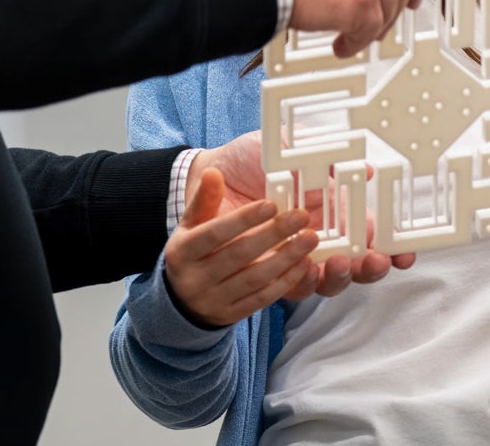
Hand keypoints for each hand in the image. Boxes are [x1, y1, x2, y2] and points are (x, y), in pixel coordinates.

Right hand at [163, 167, 317, 327]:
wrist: (180, 300)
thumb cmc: (191, 252)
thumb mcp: (190, 225)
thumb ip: (204, 199)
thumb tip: (213, 173)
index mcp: (182, 251)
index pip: (215, 233)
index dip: (244, 219)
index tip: (271, 204)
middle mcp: (194, 279)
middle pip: (238, 255)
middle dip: (272, 235)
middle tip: (301, 216)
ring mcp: (213, 300)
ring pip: (254, 279)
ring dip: (286, 258)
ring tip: (310, 239)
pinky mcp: (231, 315)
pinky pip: (262, 299)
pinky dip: (285, 281)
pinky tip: (304, 265)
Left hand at [191, 132, 415, 296]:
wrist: (204, 174)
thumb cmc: (249, 157)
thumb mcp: (287, 145)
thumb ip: (321, 152)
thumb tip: (363, 166)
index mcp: (331, 207)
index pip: (369, 231)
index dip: (391, 244)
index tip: (405, 252)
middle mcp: (319, 235)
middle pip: (357, 262)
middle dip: (372, 266)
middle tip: (375, 260)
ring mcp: (295, 254)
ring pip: (330, 279)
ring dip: (340, 276)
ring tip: (337, 262)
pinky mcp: (269, 269)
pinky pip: (292, 287)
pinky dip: (303, 283)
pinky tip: (304, 271)